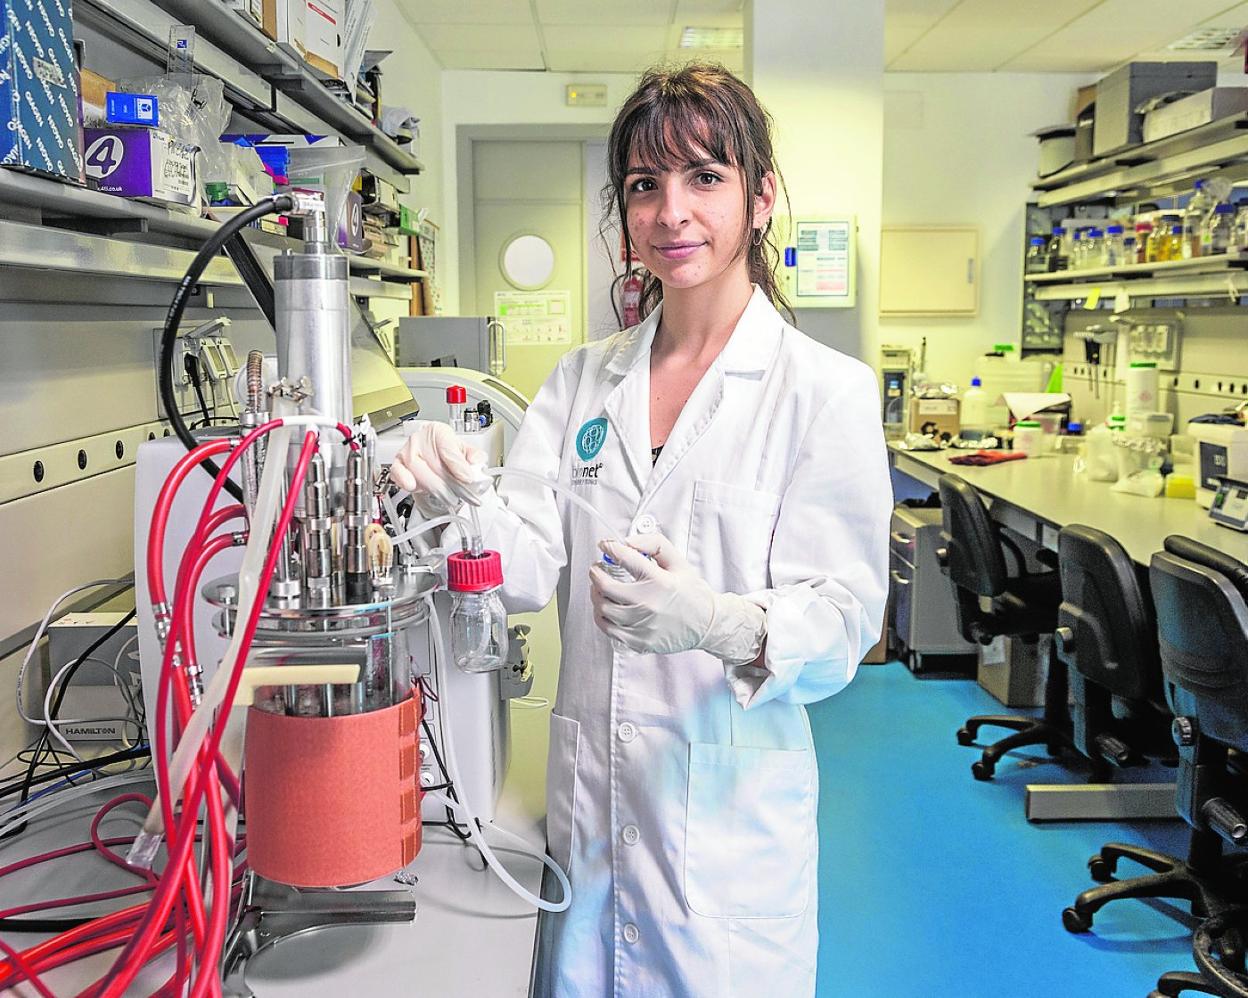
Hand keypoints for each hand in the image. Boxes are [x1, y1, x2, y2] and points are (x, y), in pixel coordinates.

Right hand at [388, 421, 488, 514]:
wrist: (432, 455)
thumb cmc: (447, 451)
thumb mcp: (465, 450)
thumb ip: (475, 455)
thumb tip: (476, 460)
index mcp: (439, 432)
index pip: (447, 446)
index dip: (458, 464)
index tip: (468, 478)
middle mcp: (420, 439)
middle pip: (431, 461)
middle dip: (447, 483)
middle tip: (460, 495)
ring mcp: (406, 451)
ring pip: (416, 469)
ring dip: (433, 487)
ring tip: (447, 497)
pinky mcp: (398, 465)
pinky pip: (398, 473)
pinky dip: (407, 482)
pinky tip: (418, 489)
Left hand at [589, 533, 765, 663]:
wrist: (707, 625)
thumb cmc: (693, 594)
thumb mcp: (679, 562)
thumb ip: (654, 544)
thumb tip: (628, 541)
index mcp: (659, 582)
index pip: (625, 558)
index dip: (610, 547)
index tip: (605, 545)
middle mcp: (648, 604)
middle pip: (605, 586)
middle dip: (596, 573)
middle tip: (596, 569)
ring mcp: (642, 625)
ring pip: (603, 608)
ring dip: (596, 594)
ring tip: (599, 588)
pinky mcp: (639, 641)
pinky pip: (608, 629)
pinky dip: (601, 616)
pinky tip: (605, 608)